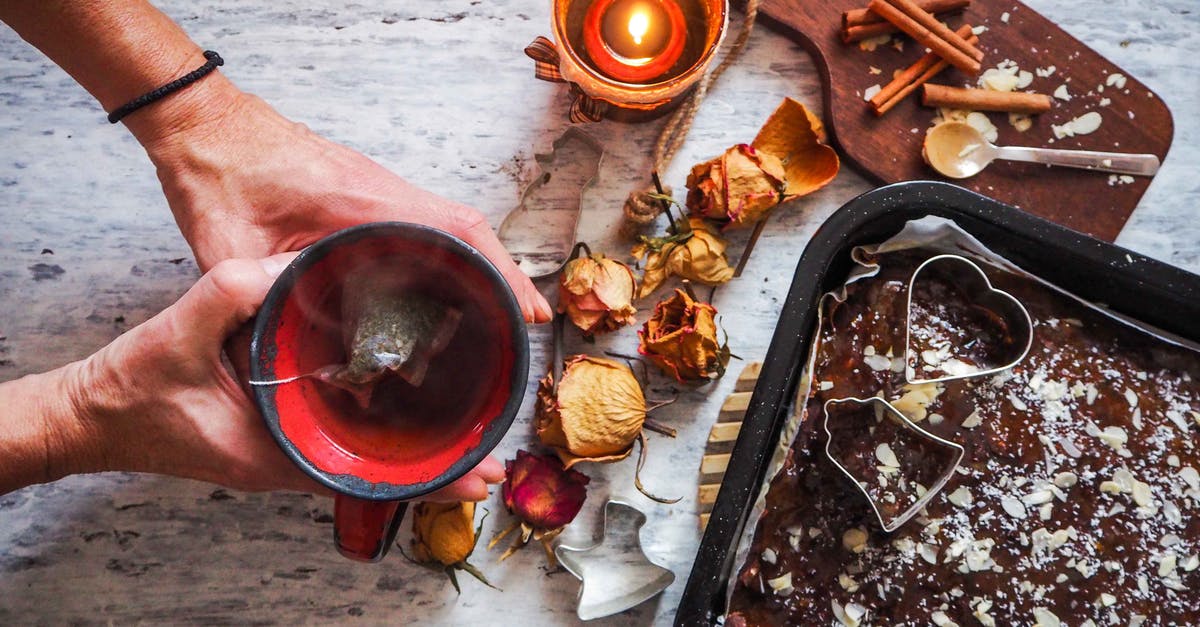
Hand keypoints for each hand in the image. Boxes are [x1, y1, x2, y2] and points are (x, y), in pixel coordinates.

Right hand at [48, 253, 502, 498]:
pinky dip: (372, 419)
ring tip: (466, 425)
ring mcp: (282, 444)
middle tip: (495, 454)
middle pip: (377, 465)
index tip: (481, 475)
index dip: (426, 477)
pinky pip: (337, 429)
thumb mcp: (174, 338)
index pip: (366, 472)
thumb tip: (278, 269)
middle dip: (435, 464)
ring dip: (409, 440)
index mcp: (273, 452)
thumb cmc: (130, 393)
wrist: (92, 414)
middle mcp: (286, 455)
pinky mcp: (275, 426)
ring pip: (360, 449)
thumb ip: (223, 301)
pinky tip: (399, 395)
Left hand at [136, 80, 551, 323]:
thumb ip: (259, 304)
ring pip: (450, 228)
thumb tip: (276, 362)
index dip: (499, 270)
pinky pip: (424, 224)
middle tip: (525, 325)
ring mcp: (378, 190)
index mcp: (361, 201)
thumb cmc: (216, 174)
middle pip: (467, 231)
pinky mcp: (366, 195)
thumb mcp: (229, 252)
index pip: (454, 231)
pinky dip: (450, 255)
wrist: (202, 125)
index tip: (526, 308)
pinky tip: (448, 289)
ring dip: (480, 265)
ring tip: (498, 315)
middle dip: (503, 276)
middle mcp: (381, 191)